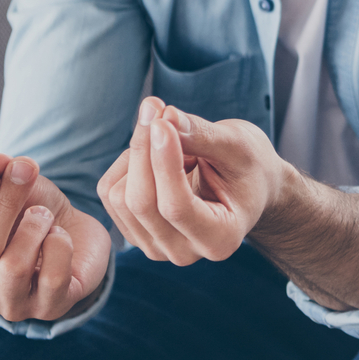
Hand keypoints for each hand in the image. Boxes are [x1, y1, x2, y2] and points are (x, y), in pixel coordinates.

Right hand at [0, 153, 111, 321]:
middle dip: (6, 203)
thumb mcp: (11, 190)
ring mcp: (11, 308)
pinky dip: (59, 245)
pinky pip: (52, 276)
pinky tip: (60, 235)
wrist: (74, 238)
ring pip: (13, 266)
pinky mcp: (50, 309)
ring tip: (43, 214)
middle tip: (27, 171)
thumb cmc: (28, 215)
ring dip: (34, 226)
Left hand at [96, 97, 290, 263]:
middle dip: (144, 148)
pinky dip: (128, 162)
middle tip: (158, 107)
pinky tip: (157, 156)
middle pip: (140, 202)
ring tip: (173, 141)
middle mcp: (184, 252)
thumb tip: (163, 118)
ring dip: (138, 153)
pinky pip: (109, 191)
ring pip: (119, 196)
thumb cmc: (249, 166)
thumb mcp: (237, 146)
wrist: (248, 185)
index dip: (163, 160)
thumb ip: (202, 135)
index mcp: (220, 238)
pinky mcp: (134, 232)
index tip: (164, 117)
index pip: (175, 206)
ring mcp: (155, 246)